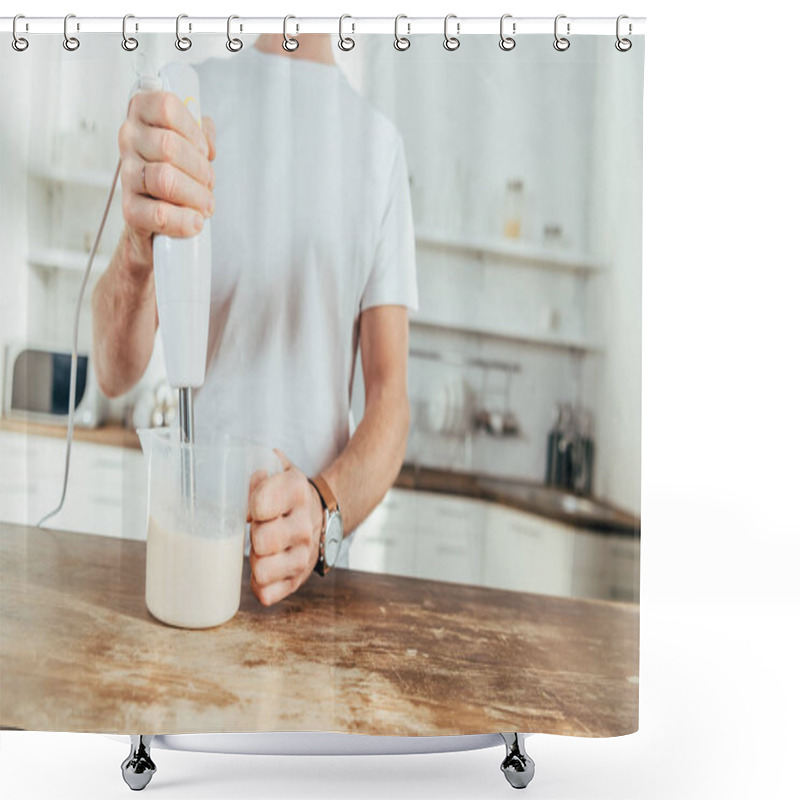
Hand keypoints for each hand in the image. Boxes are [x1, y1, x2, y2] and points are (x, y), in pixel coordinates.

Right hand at [118, 90, 215, 264]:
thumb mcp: (191, 147)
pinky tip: (194, 221)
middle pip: (169, 146)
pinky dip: (185, 220)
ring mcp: (127, 175)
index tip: (203, 149)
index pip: (166, 107)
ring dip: (196, 195)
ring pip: (165, 179)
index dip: (192, 130)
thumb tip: (205, 127)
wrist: (158, 219)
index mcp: (143, 116)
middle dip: (200, 169)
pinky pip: (160, 213)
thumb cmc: (175, 176)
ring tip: (205, 203)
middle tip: (208, 184)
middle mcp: (129, 140)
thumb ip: (200, 133)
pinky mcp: (130, 210)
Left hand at [247, 450, 324, 606]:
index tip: (254, 506)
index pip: (260, 505)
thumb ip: (262, 469)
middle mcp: (304, 525)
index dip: (250, 506)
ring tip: (261, 548)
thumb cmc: (288, 496)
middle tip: (257, 528)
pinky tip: (264, 568)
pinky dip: (259, 584)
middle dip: (252, 534)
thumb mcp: (280, 472)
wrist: (321, 516)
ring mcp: (303, 556)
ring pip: (262, 571)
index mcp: (296, 491)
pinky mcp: (297, 580)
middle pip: (261, 541)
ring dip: (255, 560)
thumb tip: (253, 476)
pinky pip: (266, 594)